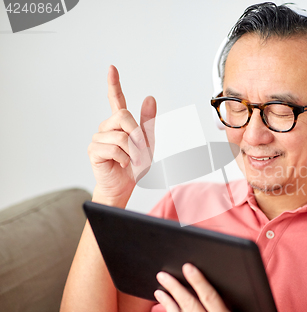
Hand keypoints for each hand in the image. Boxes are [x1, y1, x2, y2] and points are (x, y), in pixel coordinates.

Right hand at [87, 65, 155, 205]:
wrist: (125, 185)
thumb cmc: (135, 165)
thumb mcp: (148, 142)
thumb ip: (148, 121)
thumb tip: (150, 97)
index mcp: (120, 123)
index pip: (116, 99)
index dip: (114, 83)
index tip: (112, 68)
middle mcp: (107, 127)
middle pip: (123, 116)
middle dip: (137, 134)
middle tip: (140, 150)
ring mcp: (99, 138)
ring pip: (121, 136)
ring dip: (133, 151)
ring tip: (131, 160)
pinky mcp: (94, 150)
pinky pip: (114, 149)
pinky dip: (124, 159)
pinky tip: (121, 164)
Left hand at [155, 263, 259, 311]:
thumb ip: (241, 304)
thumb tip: (232, 280)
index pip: (210, 298)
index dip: (198, 282)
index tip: (188, 267)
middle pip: (189, 306)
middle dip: (175, 288)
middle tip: (162, 274)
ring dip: (168, 301)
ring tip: (159, 288)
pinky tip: (167, 303)